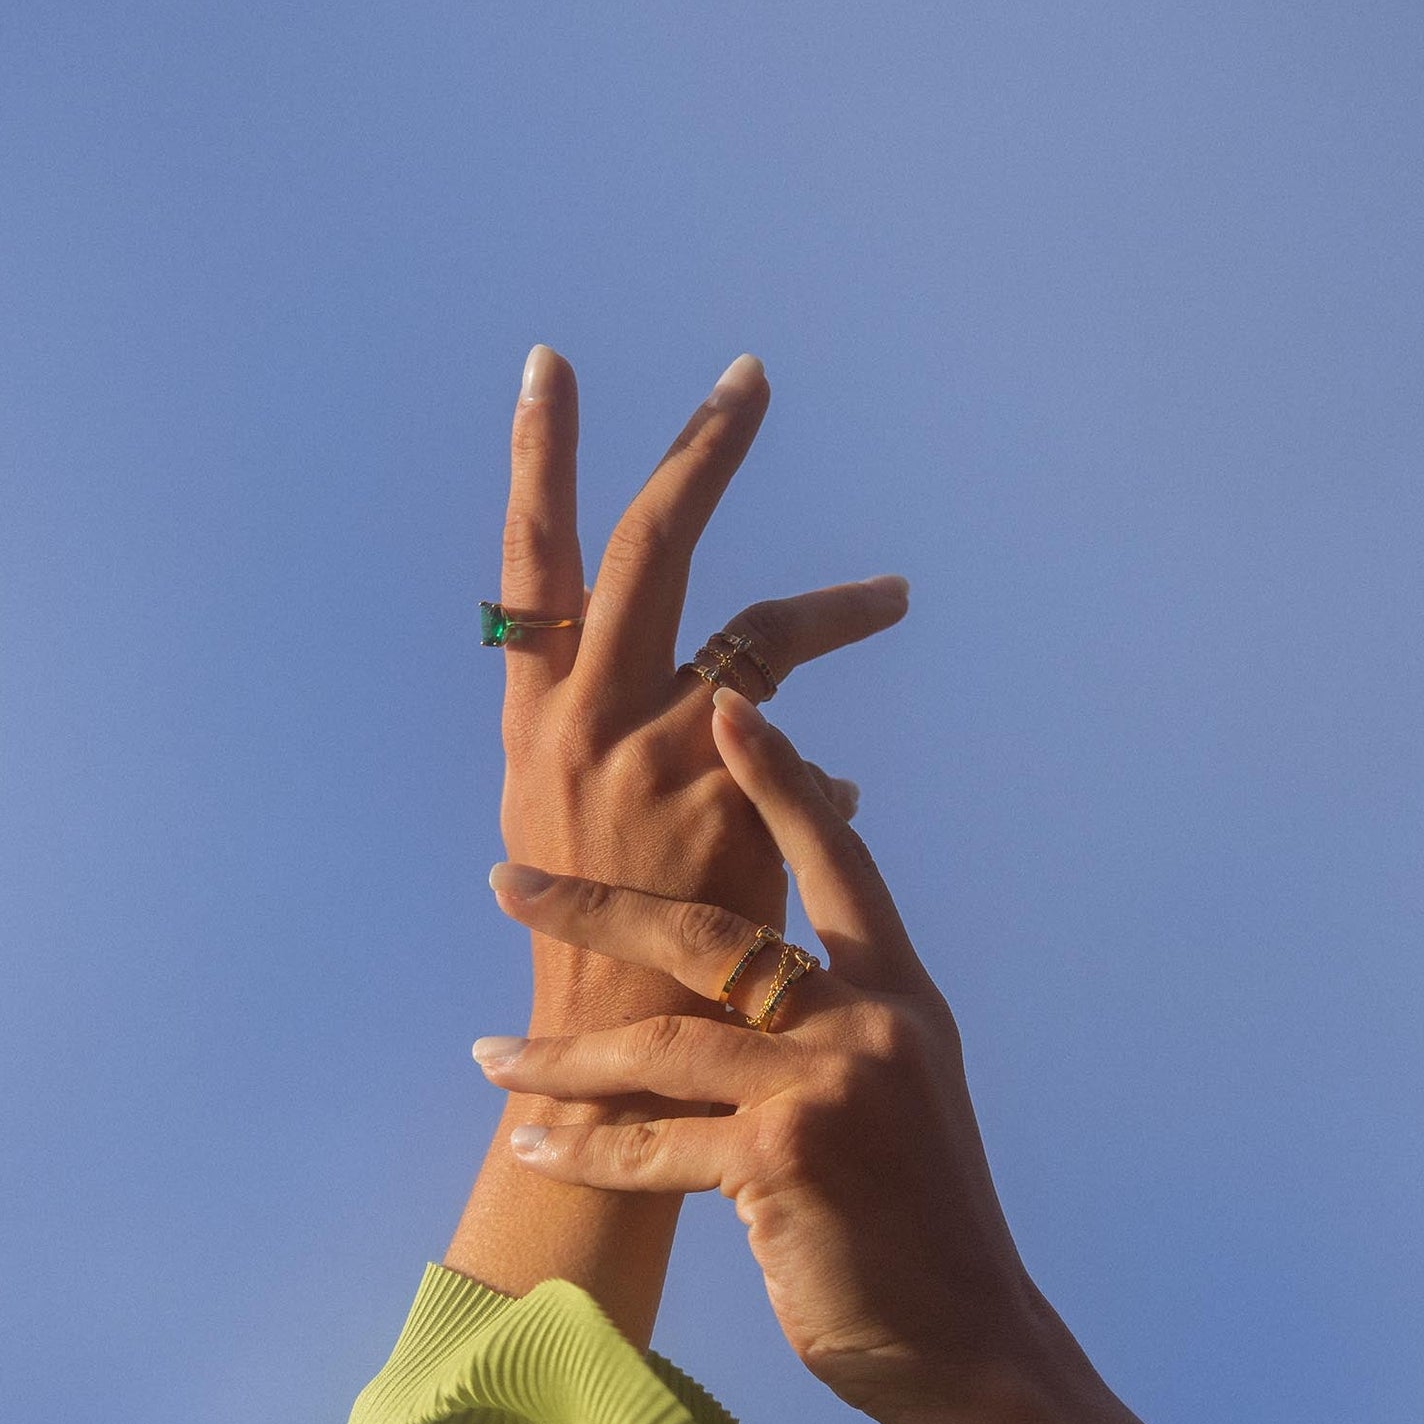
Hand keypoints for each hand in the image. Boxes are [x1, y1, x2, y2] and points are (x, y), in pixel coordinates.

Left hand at [475, 685, 1073, 1423]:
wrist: (967, 1341)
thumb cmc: (919, 1223)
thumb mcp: (901, 1097)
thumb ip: (840, 1025)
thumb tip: (767, 973)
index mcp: (900, 999)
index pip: (838, 862)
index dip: (782, 782)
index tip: (726, 704)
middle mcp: (868, 1026)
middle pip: (710, 937)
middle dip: (596, 907)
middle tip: (509, 882)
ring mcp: (825, 1091)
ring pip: (659, 1047)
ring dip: (560, 1059)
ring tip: (490, 1059)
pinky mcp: (780, 1164)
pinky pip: (652, 1144)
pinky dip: (585, 1149)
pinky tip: (534, 1148)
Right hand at [495, 346, 907, 1032]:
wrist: (607, 1056)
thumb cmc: (590, 937)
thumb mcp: (562, 824)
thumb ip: (616, 742)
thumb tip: (736, 705)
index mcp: (534, 719)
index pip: (529, 566)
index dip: (535, 460)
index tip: (550, 368)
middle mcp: (585, 721)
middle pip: (647, 550)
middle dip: (702, 455)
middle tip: (753, 379)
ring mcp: (656, 760)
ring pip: (760, 638)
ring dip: (835, 610)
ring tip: (894, 596)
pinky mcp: (726, 809)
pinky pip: (805, 764)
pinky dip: (824, 784)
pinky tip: (837, 808)